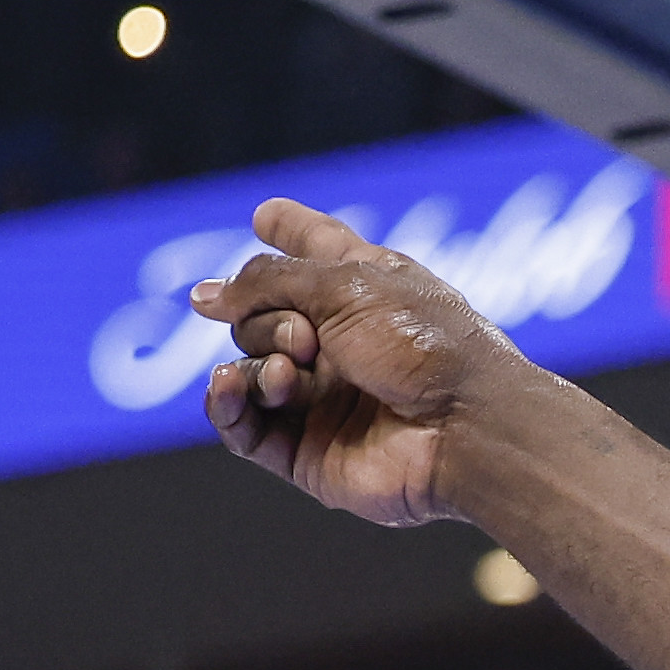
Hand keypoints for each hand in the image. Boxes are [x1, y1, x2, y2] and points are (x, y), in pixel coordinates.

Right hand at [190, 199, 526, 526]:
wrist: (466, 428)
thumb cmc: (425, 344)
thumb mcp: (346, 284)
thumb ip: (268, 281)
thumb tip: (203, 296)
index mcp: (368, 291)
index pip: (318, 251)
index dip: (292, 231)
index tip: (268, 215)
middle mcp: (345, 344)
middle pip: (261, 315)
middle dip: (270, 319)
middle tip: (312, 339)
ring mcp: (325, 401)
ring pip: (249, 368)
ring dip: (261, 362)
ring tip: (295, 372)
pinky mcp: (307, 453)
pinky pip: (241, 428)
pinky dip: (227, 403)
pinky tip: (229, 386)